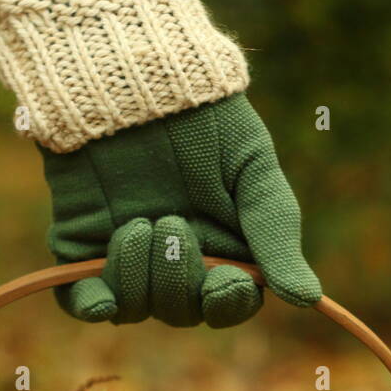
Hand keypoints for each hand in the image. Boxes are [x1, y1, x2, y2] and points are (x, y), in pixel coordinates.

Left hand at [42, 93, 320, 327]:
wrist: (133, 79)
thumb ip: (277, 236)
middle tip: (171, 222)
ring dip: (138, 276)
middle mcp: (176, 265)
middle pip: (180, 311)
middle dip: (177, 278)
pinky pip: (83, 302)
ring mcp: (127, 260)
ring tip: (137, 223)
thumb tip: (308, 300)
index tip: (224, 281)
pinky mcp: (82, 249)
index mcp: (224, 251)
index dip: (226, 303)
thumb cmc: (207, 120)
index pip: (228, 305)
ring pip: (135, 307)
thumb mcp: (252, 171)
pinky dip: (93, 306)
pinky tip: (101, 299)